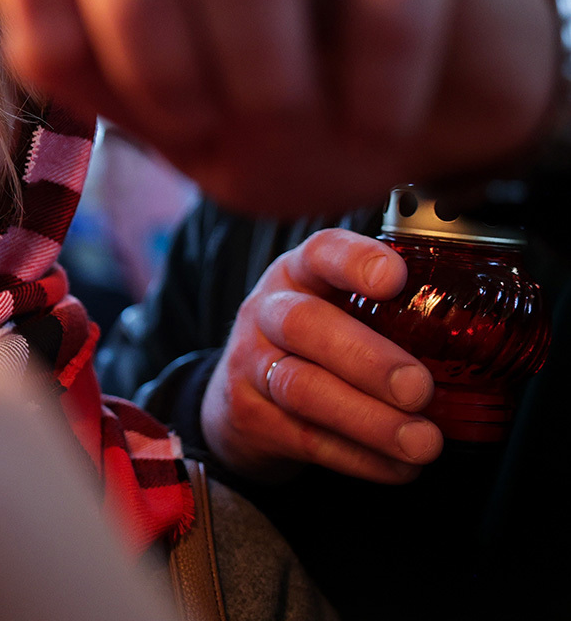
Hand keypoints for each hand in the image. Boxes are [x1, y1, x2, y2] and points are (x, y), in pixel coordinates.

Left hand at [0, 0, 557, 214]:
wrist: (430, 115)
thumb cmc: (289, 116)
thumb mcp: (177, 123)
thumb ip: (98, 76)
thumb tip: (35, 37)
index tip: (73, 64)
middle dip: (142, 53)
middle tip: (196, 122)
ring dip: (256, 73)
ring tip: (294, 123)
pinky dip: (371, 84)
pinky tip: (381, 119)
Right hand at [200, 229, 442, 482]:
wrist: (239, 396)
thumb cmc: (311, 345)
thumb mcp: (338, 309)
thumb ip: (391, 313)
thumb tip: (480, 341)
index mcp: (300, 274)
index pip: (322, 253)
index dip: (355, 261)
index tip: (395, 278)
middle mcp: (268, 311)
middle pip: (304, 325)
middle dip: (367, 358)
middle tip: (419, 389)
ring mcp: (250, 364)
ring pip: (302, 387)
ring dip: (369, 419)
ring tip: (422, 442)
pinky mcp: (250, 417)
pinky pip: (306, 438)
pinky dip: (359, 458)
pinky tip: (398, 467)